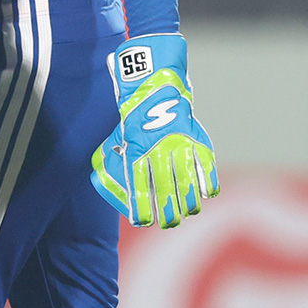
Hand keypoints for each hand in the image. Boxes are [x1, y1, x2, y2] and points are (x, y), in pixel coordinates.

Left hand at [90, 33, 218, 227]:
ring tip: (187, 213)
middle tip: (168, 223)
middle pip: (164, 187)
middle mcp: (158, 148)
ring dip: (188, 199)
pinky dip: (207, 180)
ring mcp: (180, 143)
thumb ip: (112, 155)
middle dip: (167, 209)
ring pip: (186, 178)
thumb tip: (100, 178)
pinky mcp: (197, 138)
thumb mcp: (119, 134)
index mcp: (137, 149)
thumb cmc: (133, 115)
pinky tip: (207, 194)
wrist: (155, 85)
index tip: (143, 222)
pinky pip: (205, 163)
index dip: (141, 206)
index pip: (138, 185)